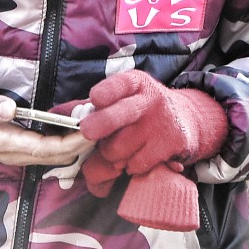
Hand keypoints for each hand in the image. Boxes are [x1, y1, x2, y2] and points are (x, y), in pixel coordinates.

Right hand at [0, 82, 93, 168]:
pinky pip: (42, 152)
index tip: (92, 129)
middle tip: (104, 127)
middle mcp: (10, 152)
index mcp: (2, 141)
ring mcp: (11, 152)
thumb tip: (8, 109)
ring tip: (94, 130)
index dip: (71, 142)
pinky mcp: (11, 147)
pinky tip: (73, 133)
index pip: (45, 148)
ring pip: (49, 156)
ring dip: (73, 146)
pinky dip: (61, 144)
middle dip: (79, 145)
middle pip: (53, 157)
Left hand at [78, 70, 228, 174]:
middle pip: (115, 117)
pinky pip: (135, 163)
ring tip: (119, 148)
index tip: (95, 99)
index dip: (105, 93)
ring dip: (111, 154)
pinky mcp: (171, 143)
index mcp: (136, 82)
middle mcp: (150, 99)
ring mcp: (161, 122)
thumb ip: (97, 104)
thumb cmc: (142, 109)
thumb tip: (63, 114)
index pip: (119, 84)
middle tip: (87, 133)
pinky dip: (130, 165)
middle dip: (96, 127)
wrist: (185, 119)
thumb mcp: (125, 96)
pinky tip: (136, 156)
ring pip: (118, 148)